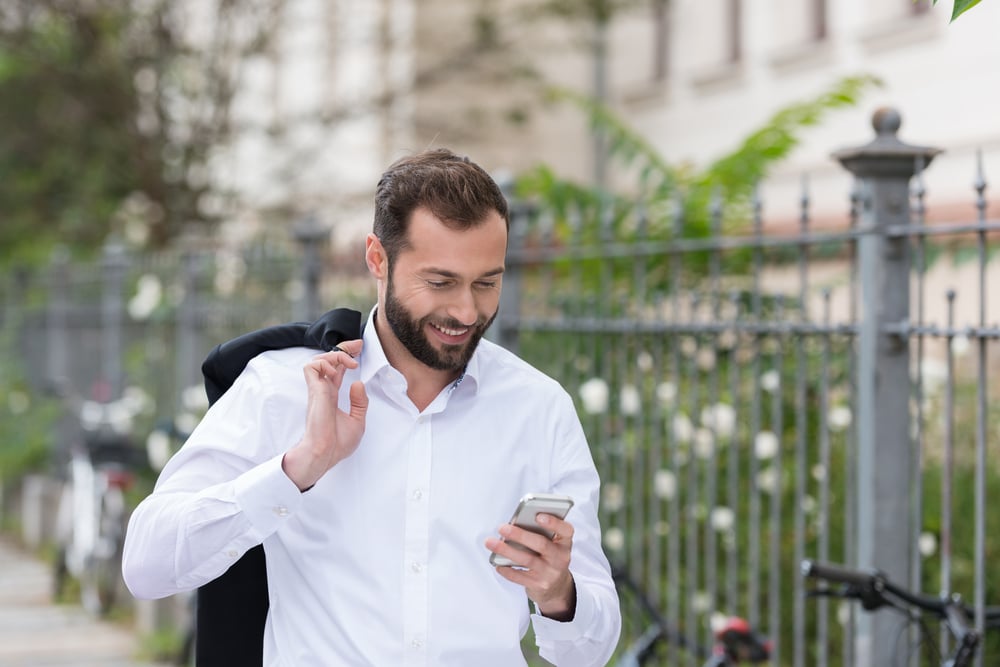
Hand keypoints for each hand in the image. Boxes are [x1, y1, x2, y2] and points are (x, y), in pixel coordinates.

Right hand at [282, 340, 367, 490]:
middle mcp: (324, 390)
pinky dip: (325, 363)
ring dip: (335, 355)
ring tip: (349, 363)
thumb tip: (358, 383)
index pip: (337, 369)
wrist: (325, 454)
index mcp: (332, 395)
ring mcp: (318, 390)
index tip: (358, 349)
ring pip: (319, 359)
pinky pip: (312, 367)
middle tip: (358, 345)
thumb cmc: (337, 444)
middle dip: (343, 348)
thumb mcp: (357, 421)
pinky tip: (337, 373)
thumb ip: (359, 402)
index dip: (346, 356)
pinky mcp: (314, 391)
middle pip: (328, 359)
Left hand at [485, 513, 576, 620]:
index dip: (554, 522)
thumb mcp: (553, 544)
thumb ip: (541, 533)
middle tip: (502, 527)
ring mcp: (551, 573)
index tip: (538, 515)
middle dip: (520, 535)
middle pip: (541, 544)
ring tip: (491, 542)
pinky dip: (507, 570)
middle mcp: (561, 558)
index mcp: (565, 543)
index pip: (566, 530)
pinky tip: (497, 563)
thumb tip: (515, 524)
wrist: (557, 587)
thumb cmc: (549, 557)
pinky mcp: (539, 585)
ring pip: (527, 560)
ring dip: (507, 550)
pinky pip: (520, 577)